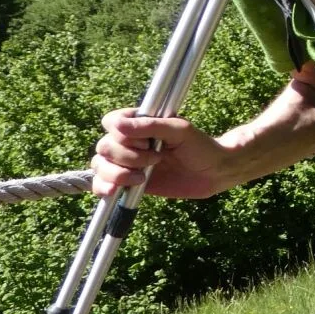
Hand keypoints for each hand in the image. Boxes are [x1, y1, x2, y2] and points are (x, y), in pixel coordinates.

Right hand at [91, 109, 232, 199]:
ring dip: (117, 173)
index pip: (111, 122)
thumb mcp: (180, 130)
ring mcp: (127, 162)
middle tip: (158, 159)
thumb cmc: (201, 146)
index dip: (123, 134)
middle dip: (128, 156)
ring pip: (100, 165)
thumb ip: (151, 126)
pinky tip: (113, 192)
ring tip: (143, 178)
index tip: (147, 141)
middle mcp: (130, 142)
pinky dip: (102, 187)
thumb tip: (117, 125)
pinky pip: (103, 184)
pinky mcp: (129, 182)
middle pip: (104, 146)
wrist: (214, 173)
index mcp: (140, 123)